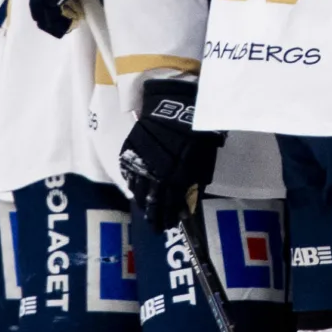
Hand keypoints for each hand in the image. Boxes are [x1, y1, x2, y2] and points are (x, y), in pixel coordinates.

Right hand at [117, 77, 223, 227]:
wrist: (173, 105)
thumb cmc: (194, 130)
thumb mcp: (202, 157)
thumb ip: (196, 177)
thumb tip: (192, 194)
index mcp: (175, 178)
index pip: (171, 204)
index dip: (170, 216)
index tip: (170, 225)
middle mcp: (155, 175)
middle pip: (152, 201)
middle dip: (154, 216)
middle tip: (155, 226)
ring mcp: (140, 164)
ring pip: (138, 190)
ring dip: (142, 202)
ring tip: (145, 211)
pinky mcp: (130, 152)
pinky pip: (129, 173)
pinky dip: (131, 183)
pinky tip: (133, 189)